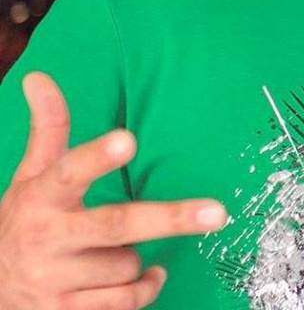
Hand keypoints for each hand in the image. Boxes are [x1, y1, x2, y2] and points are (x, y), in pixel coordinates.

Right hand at [0, 71, 228, 309]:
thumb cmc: (24, 220)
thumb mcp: (30, 175)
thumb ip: (48, 128)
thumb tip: (39, 77)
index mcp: (42, 197)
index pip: (69, 172)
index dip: (97, 157)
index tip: (128, 139)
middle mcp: (49, 238)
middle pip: (117, 225)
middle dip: (170, 218)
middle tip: (218, 212)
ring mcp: (58, 280)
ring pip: (127, 264)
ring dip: (137, 257)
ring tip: (122, 247)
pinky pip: (125, 301)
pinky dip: (144, 287)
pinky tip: (147, 276)